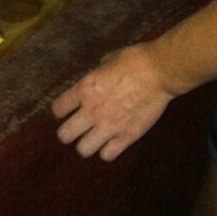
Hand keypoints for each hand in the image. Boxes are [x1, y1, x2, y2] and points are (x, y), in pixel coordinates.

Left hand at [51, 43, 172, 161]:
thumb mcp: (106, 62)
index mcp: (85, 89)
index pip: (58, 109)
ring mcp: (109, 126)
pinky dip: (108, 150)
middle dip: (68, 132)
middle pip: (65, 135)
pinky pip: (107, 155)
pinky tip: (112, 141)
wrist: (158, 71)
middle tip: (76, 128)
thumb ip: (96, 77)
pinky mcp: (127, 136)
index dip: (61, 110)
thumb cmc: (133, 60)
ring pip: (83, 150)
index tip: (66, 110)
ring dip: (87, 143)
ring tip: (94, 137)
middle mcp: (92, 111)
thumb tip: (95, 83)